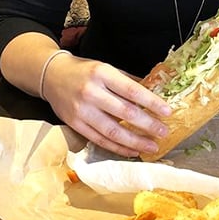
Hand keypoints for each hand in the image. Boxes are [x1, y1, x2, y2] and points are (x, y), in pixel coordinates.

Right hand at [42, 54, 170, 157]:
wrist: (51, 75)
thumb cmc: (84, 71)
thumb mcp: (106, 68)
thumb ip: (127, 82)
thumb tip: (154, 94)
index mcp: (102, 74)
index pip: (132, 91)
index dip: (151, 103)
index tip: (167, 112)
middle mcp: (91, 92)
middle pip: (125, 113)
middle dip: (148, 125)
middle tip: (164, 132)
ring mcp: (82, 110)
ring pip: (113, 131)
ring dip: (135, 141)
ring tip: (152, 146)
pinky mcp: (75, 124)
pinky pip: (100, 140)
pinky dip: (118, 148)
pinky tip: (132, 151)